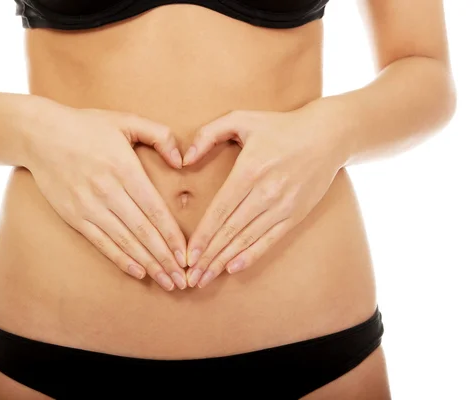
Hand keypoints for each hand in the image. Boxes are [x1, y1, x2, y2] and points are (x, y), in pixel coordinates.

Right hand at [24, 99, 187, 290]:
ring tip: (167, 281)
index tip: (187, 254)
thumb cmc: (87, 126)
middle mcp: (108, 192)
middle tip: (183, 279)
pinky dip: (121, 259)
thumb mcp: (126, 120)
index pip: (155, 210)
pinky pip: (101, 243)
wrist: (40, 135)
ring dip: (148, 264)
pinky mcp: (74, 216)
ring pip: (125, 241)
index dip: (173, 235)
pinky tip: (138, 272)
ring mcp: (89, 207)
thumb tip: (182, 160)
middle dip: (165, 258)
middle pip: (143, 231)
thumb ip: (160, 135)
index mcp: (125, 169)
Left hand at [183, 104, 345, 287]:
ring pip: (247, 239)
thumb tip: (184, 159)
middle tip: (191, 277)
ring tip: (206, 279)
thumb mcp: (241, 119)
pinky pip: (270, 240)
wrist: (328, 135)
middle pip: (230, 231)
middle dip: (208, 257)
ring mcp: (283, 206)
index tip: (188, 255)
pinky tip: (233, 268)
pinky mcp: (296, 214)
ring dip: (224, 261)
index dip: (202, 236)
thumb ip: (208, 134)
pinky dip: (251, 255)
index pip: (219, 210)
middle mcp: (265, 192)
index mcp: (249, 170)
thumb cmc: (280, 126)